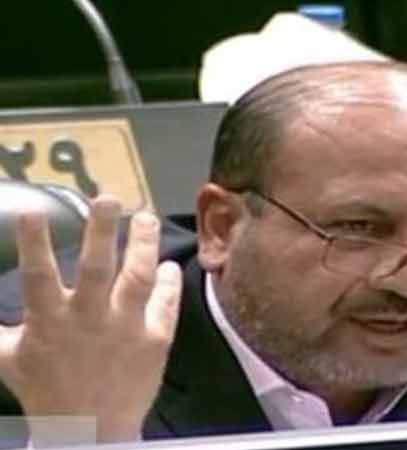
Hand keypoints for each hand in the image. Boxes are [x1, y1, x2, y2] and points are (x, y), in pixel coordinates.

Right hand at [0, 196, 182, 445]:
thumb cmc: (47, 391)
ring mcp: (127, 329)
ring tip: (147, 217)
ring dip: (144, 245)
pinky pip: (166, 304)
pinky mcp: (156, 340)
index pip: (39, 276)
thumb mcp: (8, 358)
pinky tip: (169, 265)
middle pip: (98, 269)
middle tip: (109, 198)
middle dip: (103, 231)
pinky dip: (170, 283)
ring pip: (139, 279)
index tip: (32, 209)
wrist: (90, 432)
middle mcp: (90, 320)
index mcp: (50, 322)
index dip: (34, 243)